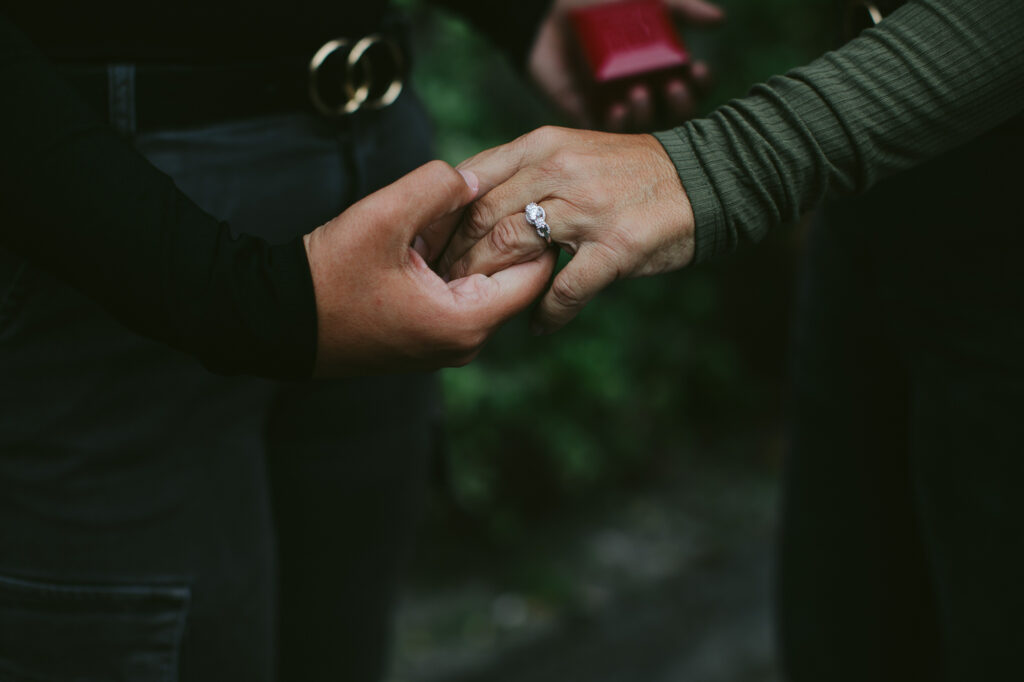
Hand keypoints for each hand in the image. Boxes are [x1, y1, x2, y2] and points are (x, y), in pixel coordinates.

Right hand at [304, 160, 556, 375]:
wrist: (276, 318)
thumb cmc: (327, 276)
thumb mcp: (383, 216)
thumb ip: (437, 186)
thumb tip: (474, 179)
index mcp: (466, 322)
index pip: (536, 276)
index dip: (535, 231)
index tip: (523, 195)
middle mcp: (464, 343)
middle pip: (511, 280)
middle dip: (498, 236)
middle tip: (480, 195)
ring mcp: (444, 345)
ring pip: (482, 286)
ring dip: (469, 248)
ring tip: (444, 213)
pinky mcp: (425, 338)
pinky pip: (456, 296)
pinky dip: (449, 265)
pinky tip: (424, 236)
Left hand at [438, 126, 693, 333]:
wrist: (704, 178)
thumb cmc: (629, 173)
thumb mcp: (571, 151)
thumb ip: (523, 172)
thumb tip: (468, 204)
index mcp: (543, 146)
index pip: (471, 182)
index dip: (442, 220)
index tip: (427, 251)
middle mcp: (559, 171)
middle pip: (483, 217)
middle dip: (455, 259)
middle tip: (440, 289)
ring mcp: (588, 209)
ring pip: (512, 249)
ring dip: (488, 286)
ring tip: (478, 308)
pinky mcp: (616, 246)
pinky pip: (564, 288)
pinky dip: (545, 313)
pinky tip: (538, 326)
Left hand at [529, 0, 722, 130]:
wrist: (546, 15)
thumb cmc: (595, 6)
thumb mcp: (642, 1)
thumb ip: (679, 7)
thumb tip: (719, 20)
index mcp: (659, 71)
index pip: (691, 88)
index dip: (701, 85)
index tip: (700, 70)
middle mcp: (641, 94)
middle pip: (672, 116)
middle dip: (680, 106)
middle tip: (674, 88)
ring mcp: (614, 108)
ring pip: (642, 129)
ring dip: (647, 115)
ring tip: (639, 93)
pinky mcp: (585, 118)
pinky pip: (606, 134)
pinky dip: (616, 125)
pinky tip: (618, 109)